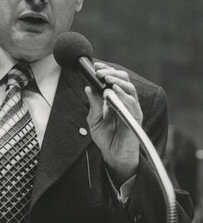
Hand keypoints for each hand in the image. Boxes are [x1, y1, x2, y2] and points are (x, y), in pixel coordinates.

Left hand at [84, 62, 142, 185]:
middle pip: (124, 80)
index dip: (107, 71)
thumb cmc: (106, 138)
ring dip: (117, 82)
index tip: (96, 66)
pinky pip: (131, 104)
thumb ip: (93, 104)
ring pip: (129, 89)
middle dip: (111, 73)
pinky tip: (114, 92)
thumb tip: (88, 87)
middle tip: (100, 72)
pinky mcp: (135, 118)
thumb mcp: (94, 119)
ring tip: (106, 80)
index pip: (114, 79)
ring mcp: (131, 109)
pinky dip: (123, 96)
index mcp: (116, 99)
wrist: (113, 156)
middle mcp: (126, 101)